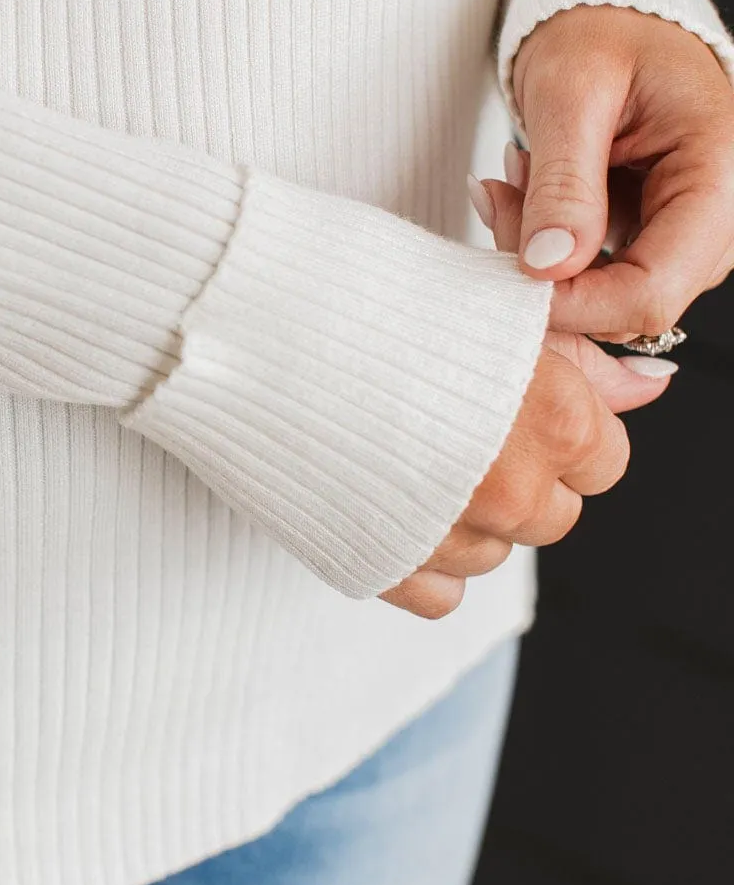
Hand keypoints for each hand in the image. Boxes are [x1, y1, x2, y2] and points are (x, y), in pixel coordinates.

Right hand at [380, 166, 677, 623]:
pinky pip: (440, 595)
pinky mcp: (381, 568)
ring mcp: (446, 537)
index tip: (515, 403)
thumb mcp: (485, 301)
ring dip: (467, 517)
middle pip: (553, 514)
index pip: (603, 457)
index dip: (561, 427)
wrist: (241, 321)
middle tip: (459, 429)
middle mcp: (512, 488)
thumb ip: (576, 360)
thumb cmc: (358, 290)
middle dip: (519, 479)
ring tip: (408, 455)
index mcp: (555, 416)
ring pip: (495, 554)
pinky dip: (421, 559)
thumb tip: (644, 388)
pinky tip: (387, 503)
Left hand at [508, 4, 733, 342]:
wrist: (611, 15)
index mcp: (721, 172)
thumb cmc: (602, 29)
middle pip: (634, 302)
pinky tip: (530, 192)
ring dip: (545, 257)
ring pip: (611, 293)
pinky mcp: (659, 234)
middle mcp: (721, 213)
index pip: (655, 288)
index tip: (511, 275)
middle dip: (551, 273)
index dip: (578, 304)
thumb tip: (548, 268)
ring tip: (516, 180)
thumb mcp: (571, 90)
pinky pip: (600, 272)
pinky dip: (551, 245)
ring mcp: (692, 230)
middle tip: (498, 198)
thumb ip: (564, 183)